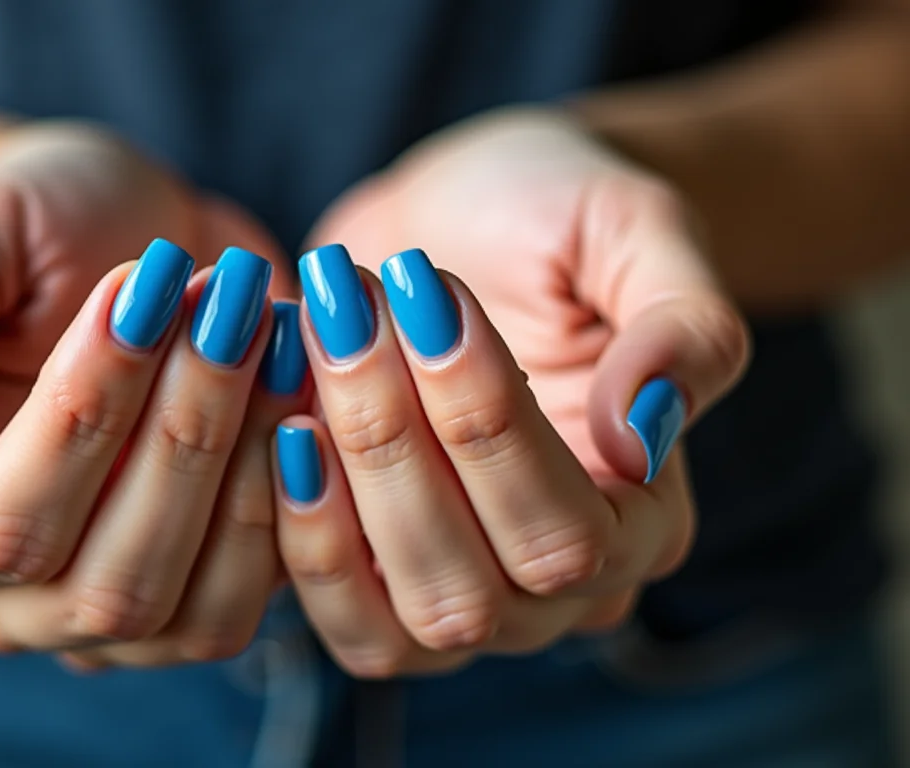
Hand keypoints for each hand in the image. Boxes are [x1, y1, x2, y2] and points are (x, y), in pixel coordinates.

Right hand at [0, 125, 309, 665]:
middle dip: (182, 434)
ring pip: (196, 609)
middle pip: (109, 583)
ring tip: (270, 332)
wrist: (146, 243)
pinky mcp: (218, 599)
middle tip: (224, 306)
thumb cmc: (38, 234)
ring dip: (249, 461)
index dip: (76, 417)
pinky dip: (304, 489)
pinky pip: (273, 589)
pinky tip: (306, 381)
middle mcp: (17, 601)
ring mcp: (123, 619)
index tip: (131, 293)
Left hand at [274, 110, 749, 676]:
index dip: (485, 427)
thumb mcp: (639, 232)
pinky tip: (269, 419)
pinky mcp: (371, 571)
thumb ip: (684, 328)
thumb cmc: (561, 216)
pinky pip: (331, 611)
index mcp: (643, 520)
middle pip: (469, 595)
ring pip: (394, 626)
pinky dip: (290, 529)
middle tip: (344, 311)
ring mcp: (457, 589)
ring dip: (333, 491)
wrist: (464, 209)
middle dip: (391, 448)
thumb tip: (641, 432)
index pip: (567, 534)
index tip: (425, 296)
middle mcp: (555, 587)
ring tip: (308, 352)